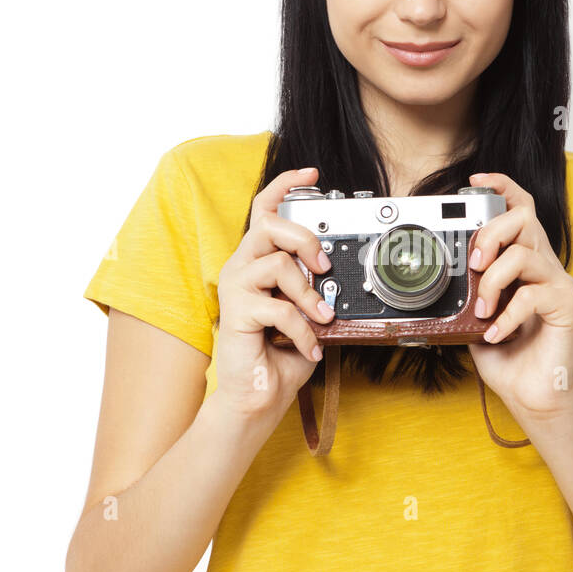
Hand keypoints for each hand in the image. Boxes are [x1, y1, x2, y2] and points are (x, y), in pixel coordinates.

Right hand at [213, 166, 335, 421]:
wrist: (257, 397)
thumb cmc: (279, 356)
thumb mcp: (306, 314)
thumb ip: (314, 289)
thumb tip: (337, 274)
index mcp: (257, 262)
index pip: (264, 211)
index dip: (285, 186)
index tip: (312, 174)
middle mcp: (241, 269)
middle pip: (268, 226)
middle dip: (304, 239)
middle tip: (323, 266)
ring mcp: (235, 289)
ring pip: (276, 264)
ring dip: (309, 294)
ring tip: (322, 319)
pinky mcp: (235, 313)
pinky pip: (278, 308)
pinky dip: (302, 330)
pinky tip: (308, 347)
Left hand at [465, 171, 572, 423]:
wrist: (534, 397)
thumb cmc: (509, 359)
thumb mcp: (477, 319)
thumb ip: (468, 293)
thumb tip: (442, 278)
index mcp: (526, 264)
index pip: (522, 210)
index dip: (502, 188)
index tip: (476, 181)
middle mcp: (545, 267)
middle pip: (523, 219)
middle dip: (490, 234)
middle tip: (474, 265)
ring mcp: (559, 285)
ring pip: (523, 255)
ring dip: (492, 282)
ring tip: (482, 311)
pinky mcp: (567, 307)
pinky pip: (533, 294)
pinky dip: (507, 315)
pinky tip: (496, 334)